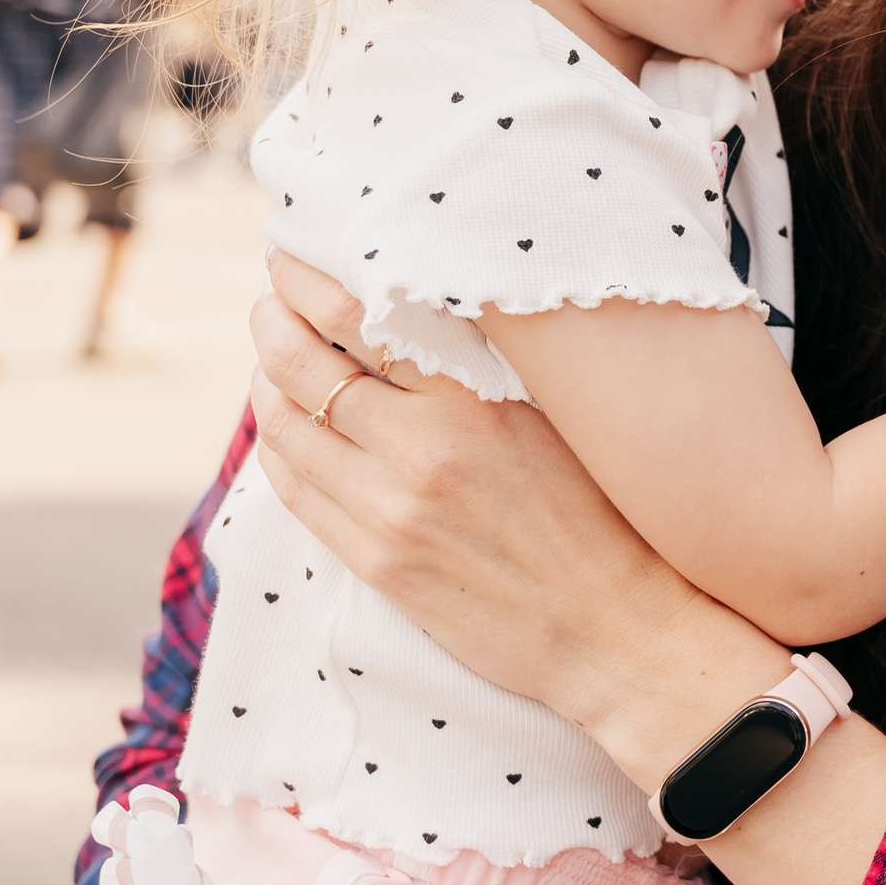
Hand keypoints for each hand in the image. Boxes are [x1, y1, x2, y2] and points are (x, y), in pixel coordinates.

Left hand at [246, 254, 790, 780]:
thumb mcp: (561, 412)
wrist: (619, 629)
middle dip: (272, 321)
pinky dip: (278, 447)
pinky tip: (285, 428)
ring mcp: (391, 511)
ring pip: (286, 426)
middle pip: (303, 364)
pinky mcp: (378, 563)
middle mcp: (422, 449)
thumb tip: (424, 300)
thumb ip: (489, 360)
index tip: (292, 255)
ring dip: (266, 381)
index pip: (359, 315)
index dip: (307, 280)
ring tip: (273, 358)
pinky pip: (295, 490)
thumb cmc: (608, 511)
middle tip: (270, 299)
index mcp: (474, 398)